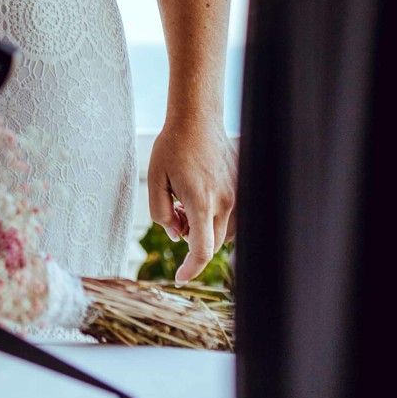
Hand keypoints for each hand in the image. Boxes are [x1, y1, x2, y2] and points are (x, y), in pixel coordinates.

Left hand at [146, 114, 236, 282]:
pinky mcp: (241, 187)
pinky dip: (214, 216)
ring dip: (205, 229)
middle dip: (192, 241)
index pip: (202, 251)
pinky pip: (230, 215)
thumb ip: (162, 214)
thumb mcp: (155, 180)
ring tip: (186, 202)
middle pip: (212, 243)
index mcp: (201, 202)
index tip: (180, 277)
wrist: (197, 120)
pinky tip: (200, 195)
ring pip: (223, 231)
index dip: (191, 269)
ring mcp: (237, 195)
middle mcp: (225, 202)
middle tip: (176, 214)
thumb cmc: (172, 147)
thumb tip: (178, 235)